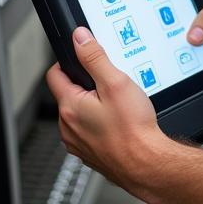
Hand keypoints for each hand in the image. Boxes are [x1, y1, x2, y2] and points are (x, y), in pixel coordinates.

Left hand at [45, 28, 171, 201]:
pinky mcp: (90, 154)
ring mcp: (78, 144)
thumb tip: (79, 38)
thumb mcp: (116, 83)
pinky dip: (99, 124)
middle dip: (85, 84)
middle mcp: (68, 128)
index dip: (69, 62)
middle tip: (108, 83)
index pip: (54, 74)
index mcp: (70, 107)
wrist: (148, 165)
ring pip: (78, 114)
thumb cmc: (133, 130)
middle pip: (67, 94)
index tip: (84, 59)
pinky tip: (119, 123)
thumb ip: (94, 57)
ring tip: (117, 105)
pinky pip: (88, 131)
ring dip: (92, 106)